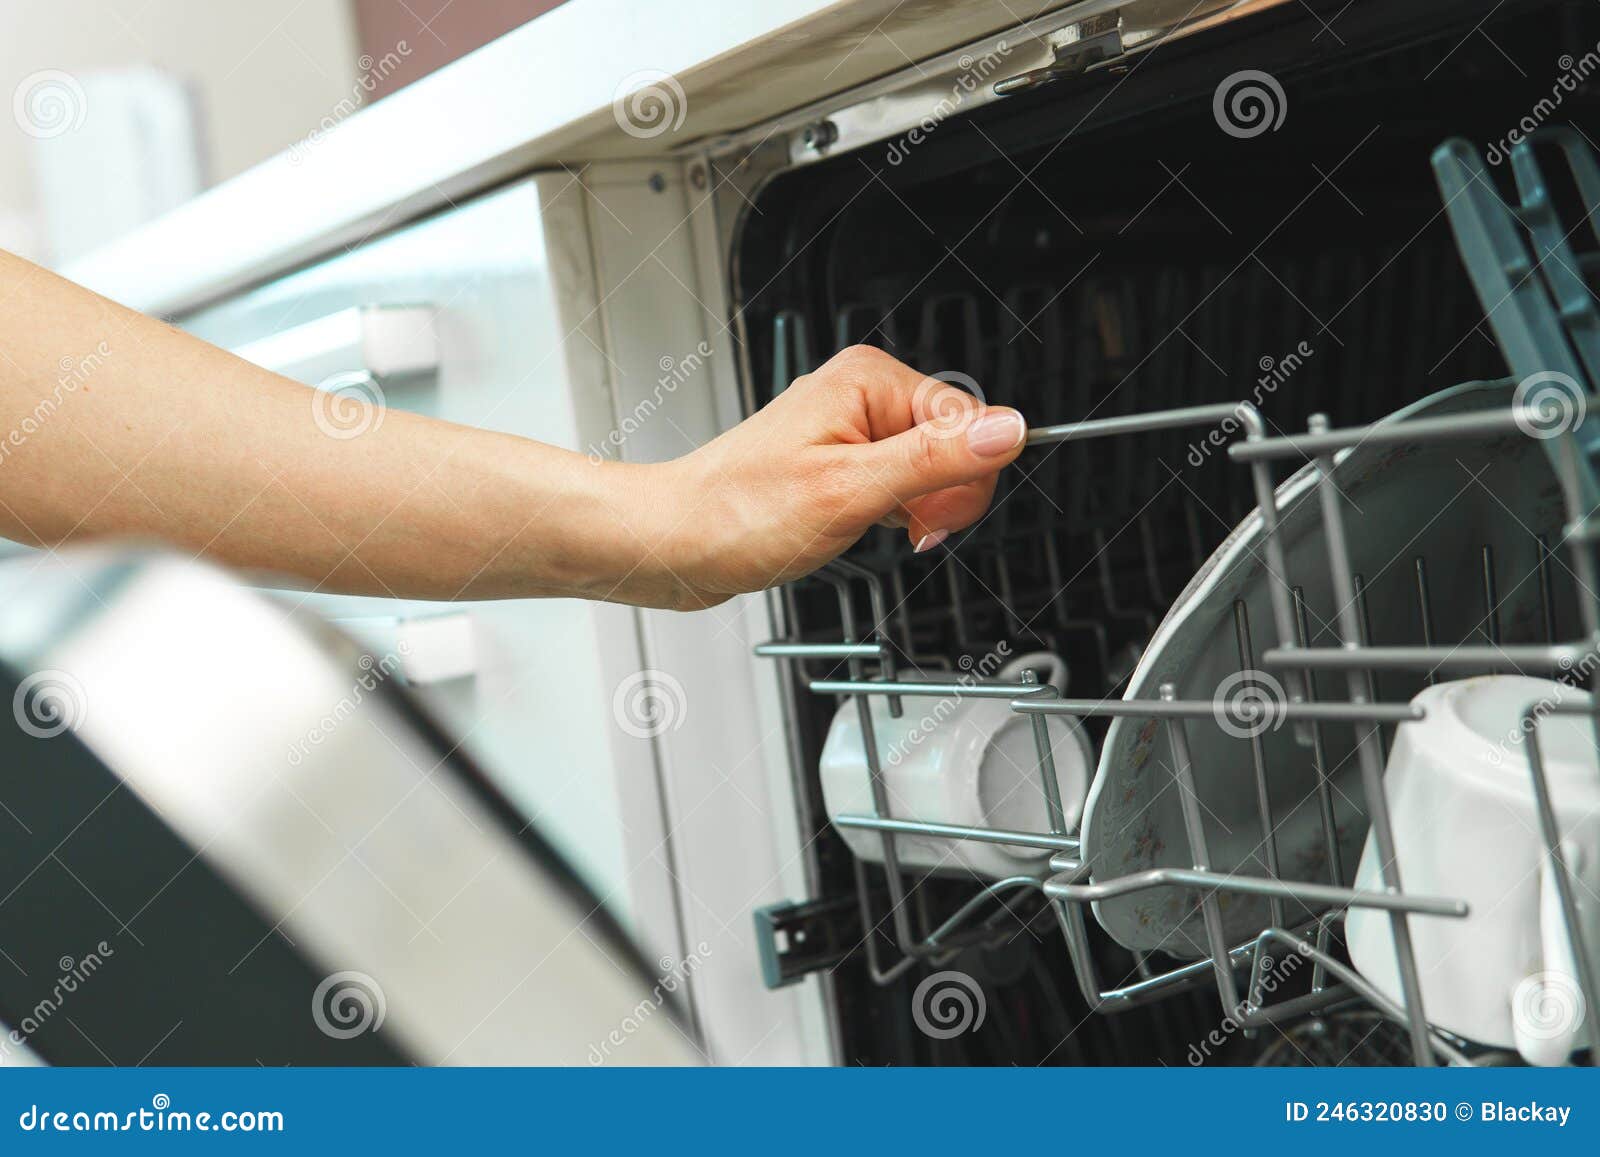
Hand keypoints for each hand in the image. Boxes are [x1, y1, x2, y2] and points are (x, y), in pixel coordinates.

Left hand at [643, 345, 1026, 609]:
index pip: (969, 420)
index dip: (962, 479)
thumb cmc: (735, 513)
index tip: (926, 518)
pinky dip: (892, 515)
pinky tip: (859, 527)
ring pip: (930, 470)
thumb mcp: (850, 491)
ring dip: (913, 510)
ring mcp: (850, 428)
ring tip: (863, 526)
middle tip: (896, 526)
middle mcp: (861, 394)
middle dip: (939, 497)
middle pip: (954, 444)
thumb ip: (935, 460)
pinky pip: (900, 484)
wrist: (674, 542)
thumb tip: (1008, 430)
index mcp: (869, 381)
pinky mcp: (841, 461)